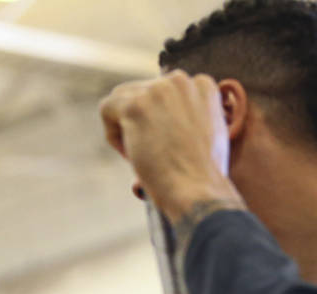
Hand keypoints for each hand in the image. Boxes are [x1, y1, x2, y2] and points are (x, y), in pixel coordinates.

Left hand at [99, 70, 240, 222]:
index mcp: (202, 85)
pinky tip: (130, 155)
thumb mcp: (209, 134)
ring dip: (125, 126)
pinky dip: (112, 134)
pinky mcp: (136, 106)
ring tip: (140, 155)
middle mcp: (180, 81)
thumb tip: (162, 119)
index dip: (161, 120)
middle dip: (142, 122)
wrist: (199, 190)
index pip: (165, 92)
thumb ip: (190, 115)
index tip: (166, 145)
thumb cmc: (204, 175)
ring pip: (122, 98)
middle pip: (143, 93)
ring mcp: (157, 91)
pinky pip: (107, 109)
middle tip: (152, 154)